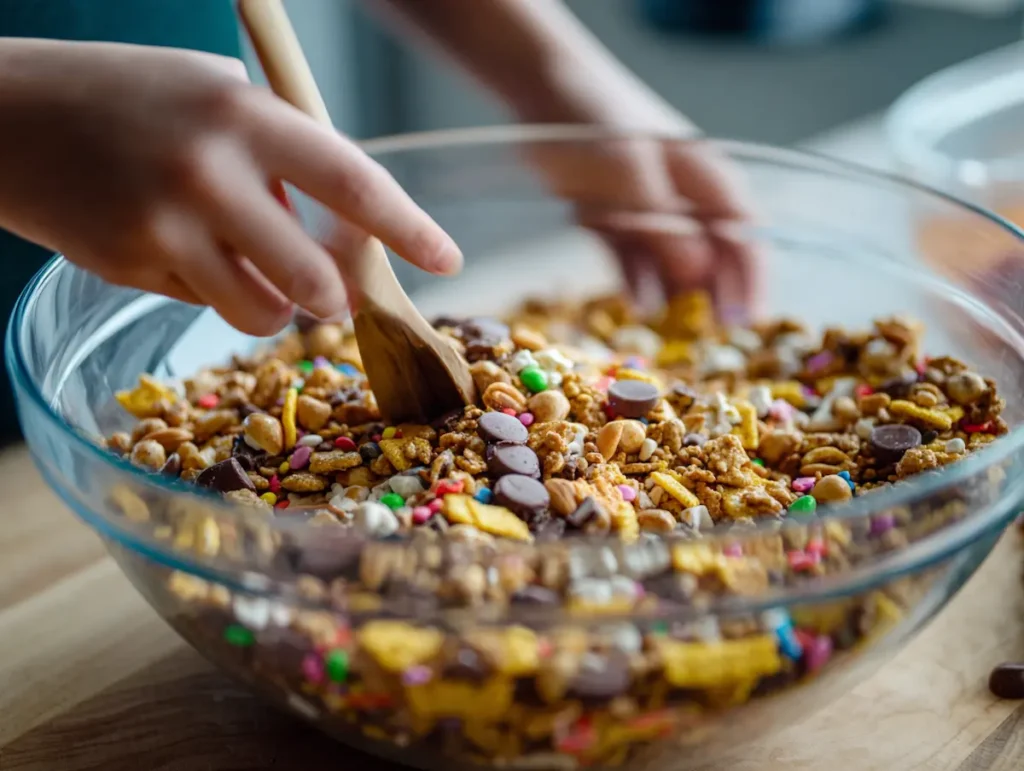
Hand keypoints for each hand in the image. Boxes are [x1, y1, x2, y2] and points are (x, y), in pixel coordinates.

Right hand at [0, 40, 460, 335]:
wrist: (10, 115)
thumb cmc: (131, 98)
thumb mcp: (216, 96)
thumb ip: (283, 156)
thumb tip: (344, 230)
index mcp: (246, 116)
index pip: (354, 182)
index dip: (410, 229)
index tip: (448, 260)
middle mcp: (209, 174)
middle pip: (315, 280)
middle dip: (333, 298)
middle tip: (328, 292)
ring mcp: (165, 228)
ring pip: (263, 315)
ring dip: (272, 307)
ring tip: (242, 267)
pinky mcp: (129, 269)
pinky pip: (205, 308)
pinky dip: (211, 294)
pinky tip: (178, 252)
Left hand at [514, 62, 760, 319]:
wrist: (541, 87)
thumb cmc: (599, 122)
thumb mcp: (633, 178)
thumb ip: (664, 228)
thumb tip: (698, 278)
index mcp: (705, 178)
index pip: (745, 235)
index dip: (751, 280)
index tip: (748, 322)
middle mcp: (682, 195)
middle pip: (712, 254)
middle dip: (715, 296)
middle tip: (712, 342)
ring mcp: (646, 207)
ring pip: (670, 261)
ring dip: (673, 294)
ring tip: (672, 333)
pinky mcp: (610, 216)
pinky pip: (630, 257)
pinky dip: (634, 280)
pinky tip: (635, 305)